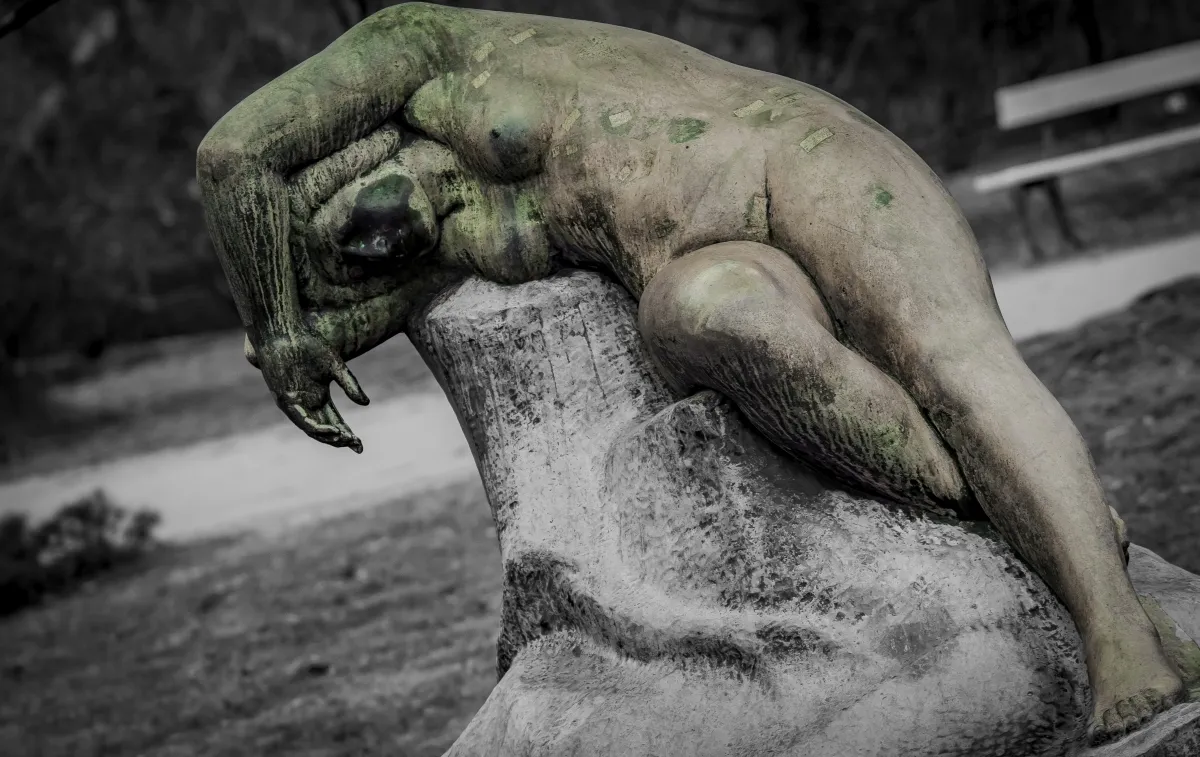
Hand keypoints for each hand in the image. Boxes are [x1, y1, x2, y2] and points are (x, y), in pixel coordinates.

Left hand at [250, 324, 370, 452]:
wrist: (284, 331)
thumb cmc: (309, 344)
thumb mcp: (336, 366)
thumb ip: (350, 385)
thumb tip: (366, 404)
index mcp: (319, 395)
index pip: (335, 421)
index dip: (347, 433)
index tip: (360, 445)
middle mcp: (306, 402)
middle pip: (326, 428)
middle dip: (340, 440)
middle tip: (356, 445)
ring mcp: (295, 402)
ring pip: (312, 428)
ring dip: (328, 437)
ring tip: (343, 439)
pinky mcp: (284, 399)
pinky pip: (301, 419)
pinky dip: (316, 427)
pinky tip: (330, 431)